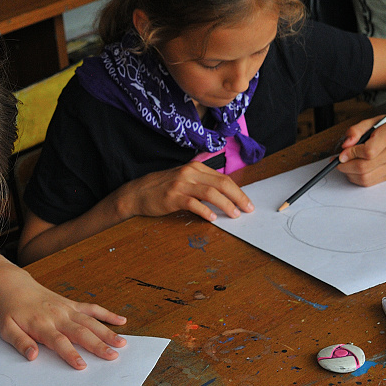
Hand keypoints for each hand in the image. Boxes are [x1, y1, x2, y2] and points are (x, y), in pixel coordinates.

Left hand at [0, 265, 126, 369]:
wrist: (12, 285)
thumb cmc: (8, 310)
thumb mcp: (5, 328)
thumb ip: (20, 342)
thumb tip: (33, 356)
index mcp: (41, 324)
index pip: (59, 342)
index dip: (71, 354)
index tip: (82, 366)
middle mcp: (57, 316)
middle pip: (80, 332)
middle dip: (98, 345)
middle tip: (113, 356)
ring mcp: (66, 309)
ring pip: (90, 321)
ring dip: (107, 332)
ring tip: (122, 343)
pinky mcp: (70, 304)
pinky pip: (91, 308)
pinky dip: (107, 314)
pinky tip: (121, 320)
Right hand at [118, 162, 253, 220]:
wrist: (137, 193)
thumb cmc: (162, 188)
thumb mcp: (184, 179)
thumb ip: (202, 183)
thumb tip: (225, 196)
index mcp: (195, 168)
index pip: (223, 178)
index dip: (238, 191)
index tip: (247, 202)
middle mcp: (190, 173)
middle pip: (221, 183)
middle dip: (238, 197)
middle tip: (247, 209)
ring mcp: (181, 184)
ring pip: (210, 192)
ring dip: (226, 204)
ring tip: (234, 215)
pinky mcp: (173, 196)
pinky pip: (193, 203)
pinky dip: (205, 211)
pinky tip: (212, 218)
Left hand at [336, 111, 385, 185]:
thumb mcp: (370, 121)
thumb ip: (355, 131)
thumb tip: (345, 145)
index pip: (368, 151)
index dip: (351, 154)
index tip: (341, 154)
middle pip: (364, 167)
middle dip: (345, 166)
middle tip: (338, 161)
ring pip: (365, 178)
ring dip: (349, 174)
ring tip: (345, 165)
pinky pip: (369, 182)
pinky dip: (356, 178)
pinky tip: (353, 169)